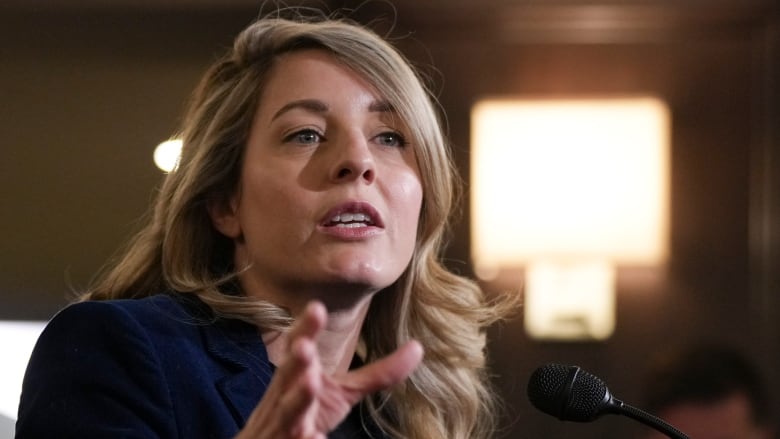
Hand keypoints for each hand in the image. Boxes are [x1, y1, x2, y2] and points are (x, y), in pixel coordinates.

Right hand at [236, 301, 423, 438]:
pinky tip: (314, 437)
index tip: (317, 307)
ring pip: (289, 410)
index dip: (306, 328)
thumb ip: (378, 373)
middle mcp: (287, 394)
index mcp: (298, 374)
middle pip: (288, 374)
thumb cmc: (307, 412)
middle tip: (306, 346)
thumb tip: (418, 347)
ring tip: (310, 383)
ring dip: (299, 397)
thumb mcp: (344, 392)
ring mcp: (284, 422)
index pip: (299, 345)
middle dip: (298, 360)